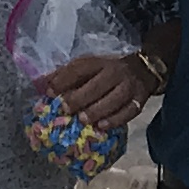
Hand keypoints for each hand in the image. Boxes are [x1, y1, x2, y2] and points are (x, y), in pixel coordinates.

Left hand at [38, 49, 154, 122]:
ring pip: (115, 99)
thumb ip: (68, 75)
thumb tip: (44, 83)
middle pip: (98, 85)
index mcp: (100, 62)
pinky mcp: (140, 100)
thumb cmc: (109, 71)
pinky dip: (115, 120)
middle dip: (81, 97)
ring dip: (98, 110)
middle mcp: (116, 72)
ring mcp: (130, 86)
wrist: (144, 69)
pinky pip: (129, 112)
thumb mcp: (90, 66)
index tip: (50, 91)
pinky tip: (102, 126)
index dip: (64, 79)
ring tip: (83, 119)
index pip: (81, 68)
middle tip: (67, 109)